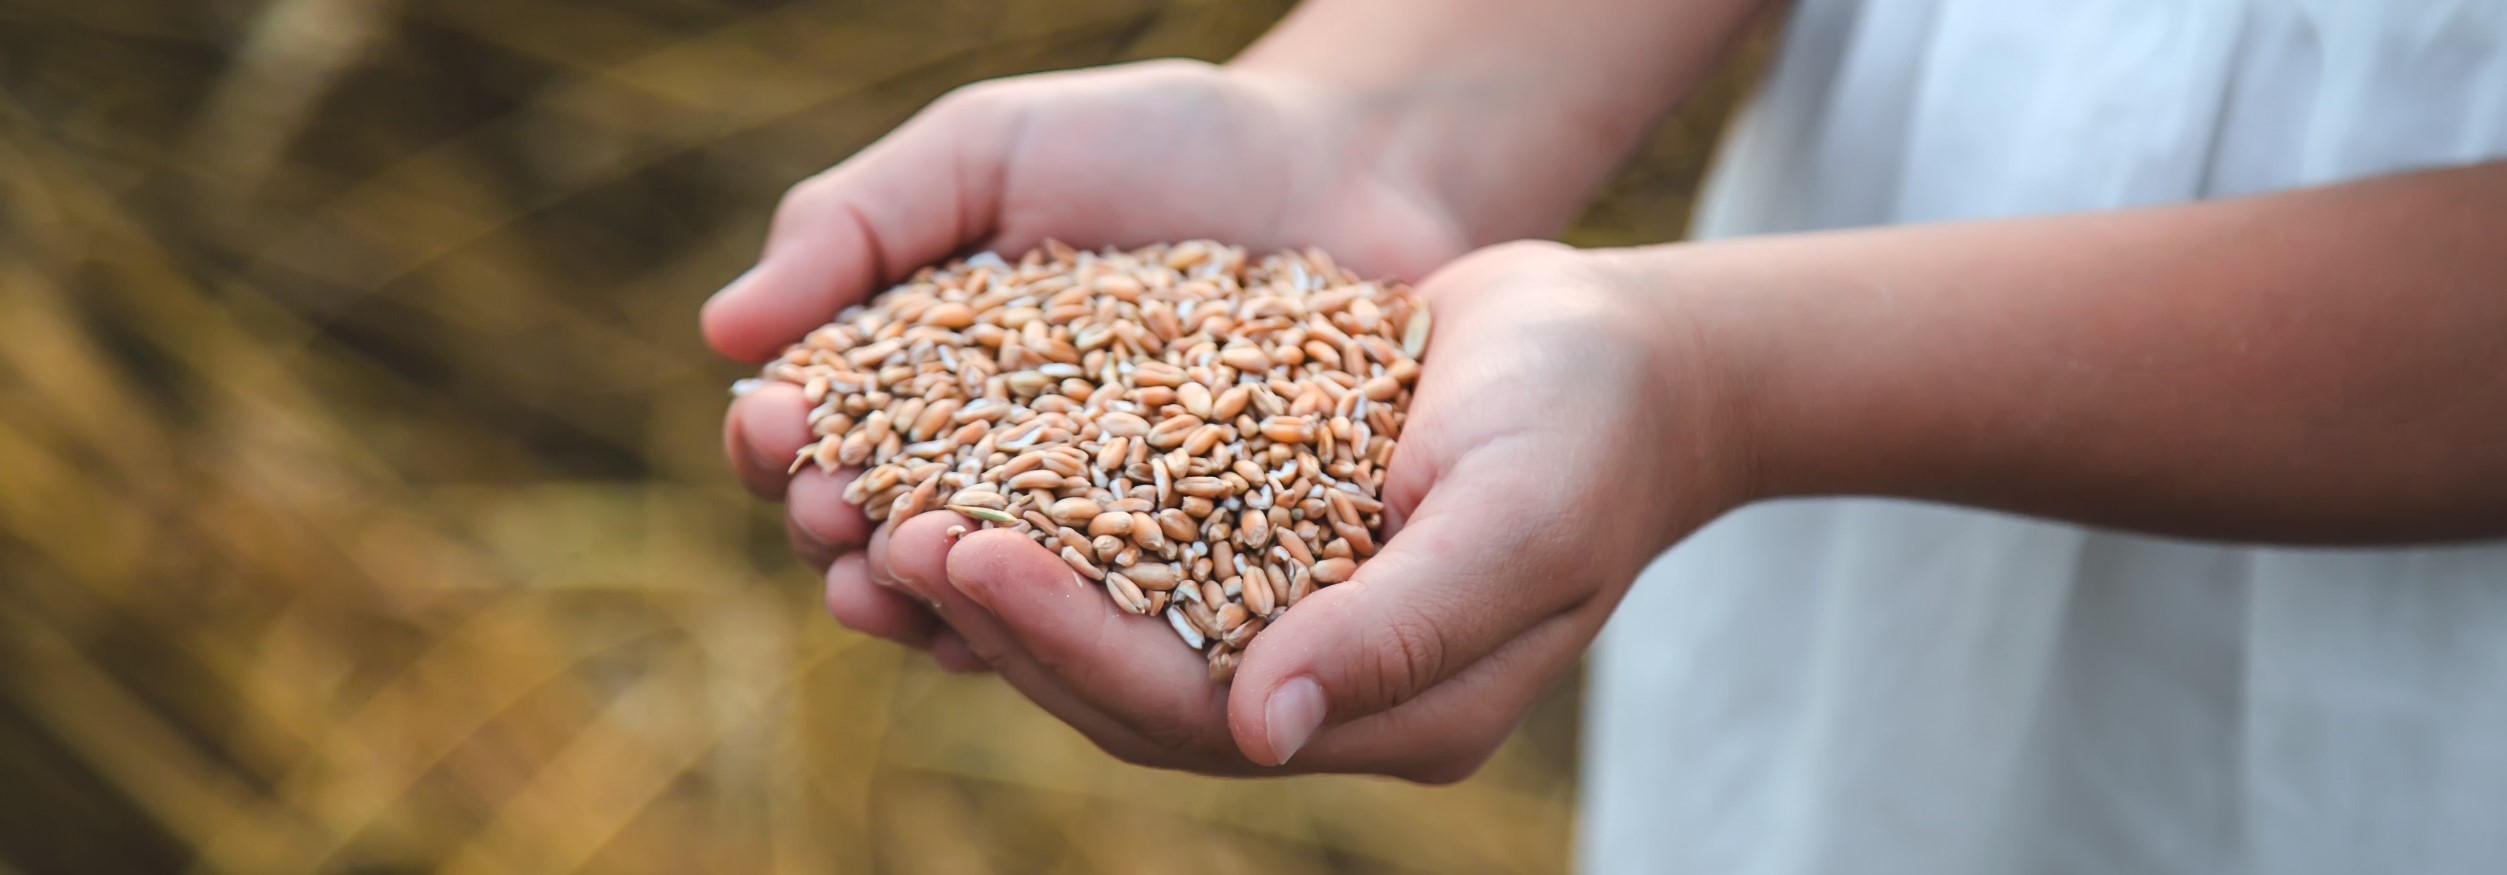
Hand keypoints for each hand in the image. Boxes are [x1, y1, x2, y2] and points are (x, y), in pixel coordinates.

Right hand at [710, 59, 1474, 668]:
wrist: (1339, 165)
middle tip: (839, 517)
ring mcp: (1085, 533)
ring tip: (910, 582)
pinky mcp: (1187, 571)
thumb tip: (718, 334)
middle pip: (882, 528)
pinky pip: (1111, 615)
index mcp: (918, 382)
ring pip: (982, 593)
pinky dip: (1064, 624)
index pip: (816, 434)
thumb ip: (855, 224)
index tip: (775, 429)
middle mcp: (987, 474)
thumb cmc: (1150, 142)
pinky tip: (1033, 624)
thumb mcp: (987, 150)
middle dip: (846, 529)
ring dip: (932, 598)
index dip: (781, 443)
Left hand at [872, 241, 1748, 779]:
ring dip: (1000, 574)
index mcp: (1379, 714)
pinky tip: (962, 459)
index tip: (961, 553)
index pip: (1184, 704)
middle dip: (1000, 615)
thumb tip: (1259, 734)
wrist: (1623, 349)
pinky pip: (1128, 545)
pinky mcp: (1255, 536)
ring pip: (1109, 622)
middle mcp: (1313, 685)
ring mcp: (1281, 615)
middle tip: (884, 530)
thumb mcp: (1516, 522)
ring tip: (892, 501)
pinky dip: (1045, 513)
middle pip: (1121, 679)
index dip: (1064, 640)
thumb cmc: (1590, 429)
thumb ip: (1399, 634)